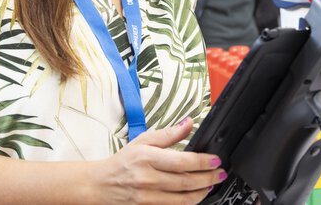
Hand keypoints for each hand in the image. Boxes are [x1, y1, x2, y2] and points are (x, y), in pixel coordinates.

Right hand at [92, 117, 225, 203]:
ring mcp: (146, 197)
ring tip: (211, 185)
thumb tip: (189, 123)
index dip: (203, 162)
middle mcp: (147, 179)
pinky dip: (187, 203)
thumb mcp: (143, 141)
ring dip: (201, 193)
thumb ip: (169, 134)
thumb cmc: (122, 162)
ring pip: (182, 199)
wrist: (100, 185)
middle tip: (220, 174)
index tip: (215, 160)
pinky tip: (194, 196)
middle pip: (185, 182)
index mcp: (147, 158)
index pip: (182, 161)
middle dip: (208, 178)